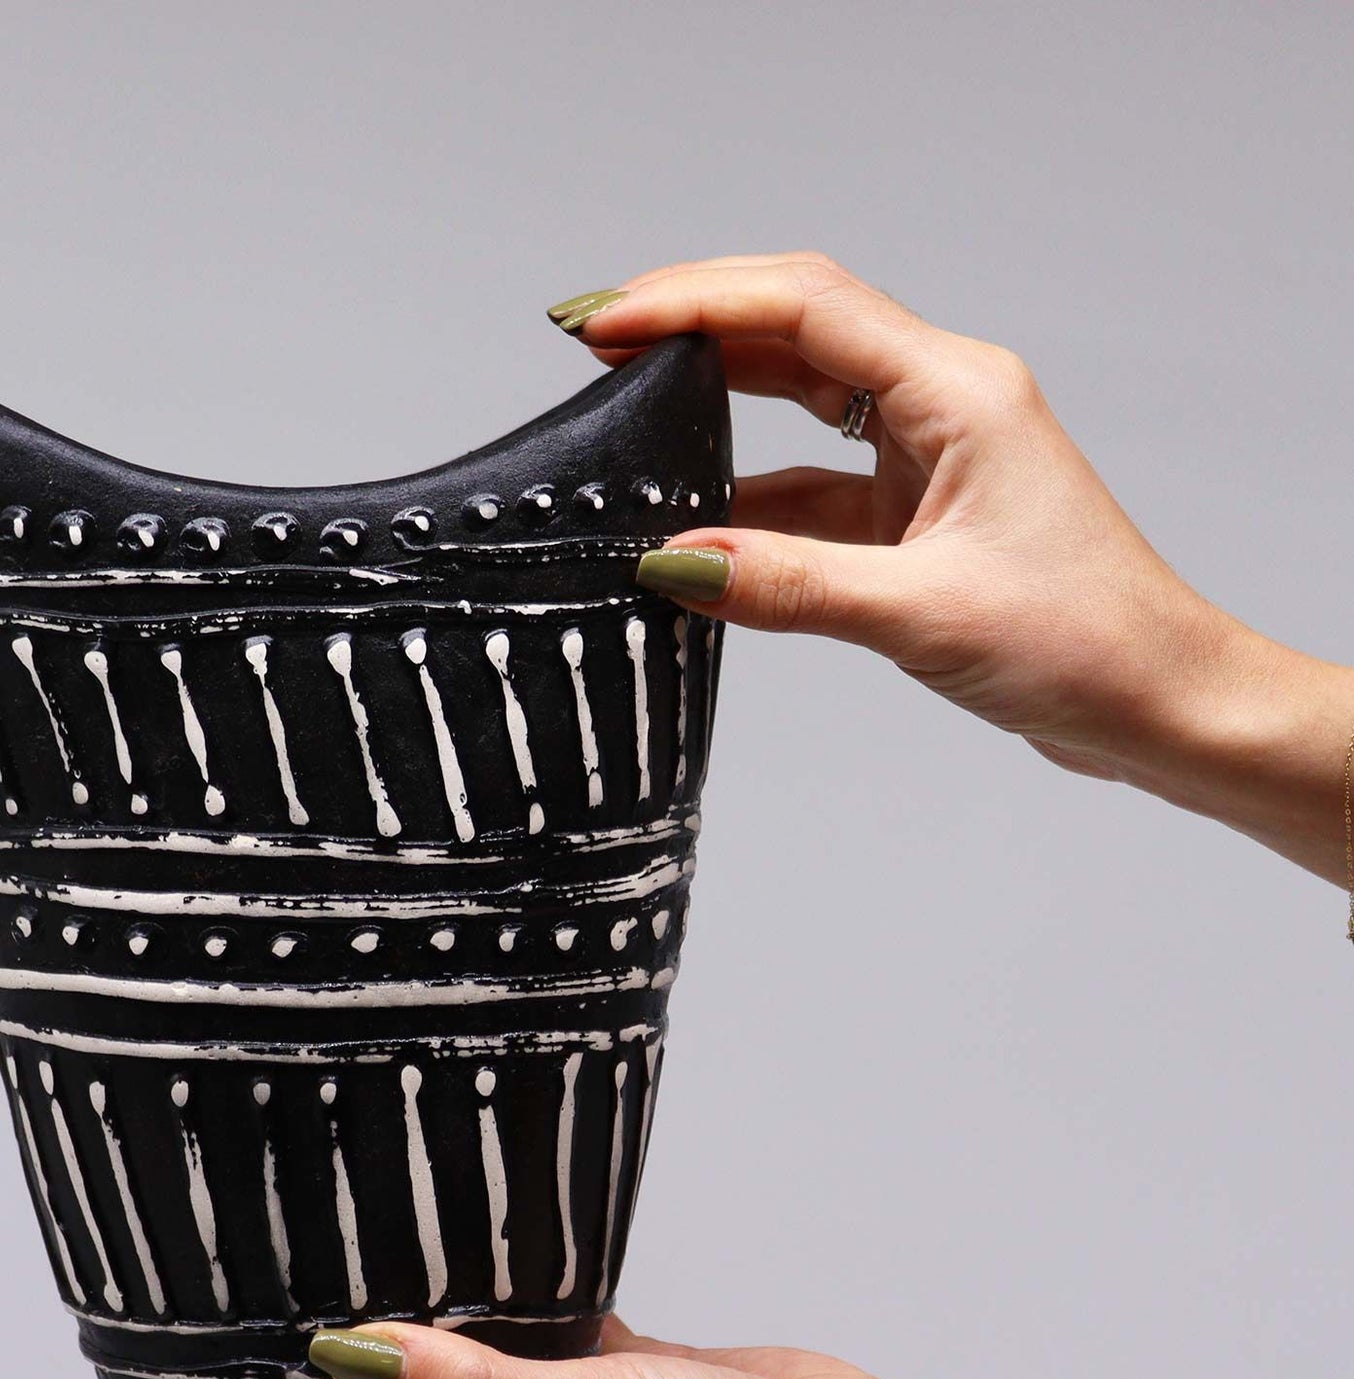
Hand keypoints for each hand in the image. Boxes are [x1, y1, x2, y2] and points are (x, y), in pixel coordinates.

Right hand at [556, 254, 1353, 883]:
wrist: (1159, 703)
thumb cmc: (1085, 643)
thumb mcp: (920, 614)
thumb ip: (787, 585)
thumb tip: (668, 566)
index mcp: (957, 392)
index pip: (804, 309)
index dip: (695, 304)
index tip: (606, 325)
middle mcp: (941, 403)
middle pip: (793, 330)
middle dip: (690, 329)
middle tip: (591, 344)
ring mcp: (926, 456)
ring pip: (797, 403)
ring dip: (714, 405)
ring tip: (625, 415)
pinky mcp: (914, 513)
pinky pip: (808, 484)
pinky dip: (746, 498)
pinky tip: (690, 523)